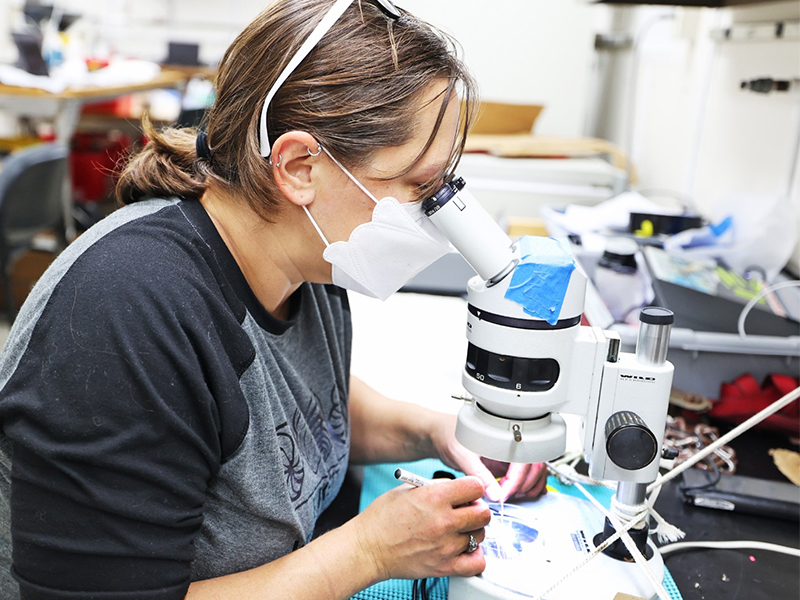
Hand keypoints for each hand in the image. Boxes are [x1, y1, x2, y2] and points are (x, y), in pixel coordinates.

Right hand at [352, 476, 490, 580]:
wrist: (367, 549)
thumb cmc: (382, 519)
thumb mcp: (407, 490)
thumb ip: (436, 487)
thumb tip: (457, 488)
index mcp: (434, 497)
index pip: (475, 487)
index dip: (473, 487)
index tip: (469, 491)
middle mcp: (443, 521)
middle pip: (483, 513)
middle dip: (477, 509)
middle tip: (467, 511)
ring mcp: (445, 546)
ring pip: (480, 536)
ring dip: (473, 531)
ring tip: (459, 530)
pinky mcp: (444, 567)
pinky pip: (477, 563)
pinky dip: (475, 556)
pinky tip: (464, 549)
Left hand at [429, 412, 547, 501]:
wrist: (442, 434)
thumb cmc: (450, 436)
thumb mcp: (462, 456)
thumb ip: (480, 475)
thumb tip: (495, 495)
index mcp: (506, 435)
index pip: (523, 461)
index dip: (515, 482)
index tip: (502, 496)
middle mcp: (514, 443)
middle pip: (536, 467)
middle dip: (524, 486)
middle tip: (505, 497)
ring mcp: (513, 453)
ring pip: (537, 471)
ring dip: (529, 488)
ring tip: (510, 496)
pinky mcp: (509, 463)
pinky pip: (528, 475)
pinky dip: (527, 487)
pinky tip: (513, 493)